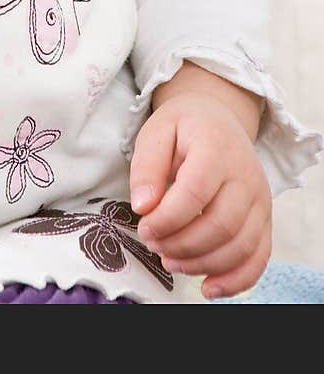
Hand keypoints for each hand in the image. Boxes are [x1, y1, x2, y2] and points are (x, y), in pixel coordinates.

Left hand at [129, 92, 271, 298]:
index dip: (167, 218)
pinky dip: (236, 280)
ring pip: (240, 246)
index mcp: (216, 148)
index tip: (144, 227)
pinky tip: (208, 288)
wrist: (218, 119)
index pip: (195, 193)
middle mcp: (246, 176)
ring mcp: (260, 199)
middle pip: (220, 225)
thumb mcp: (156, 132)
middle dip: (182, 245)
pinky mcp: (265, 219)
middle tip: (153, 245)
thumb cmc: (183, 127)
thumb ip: (146, 167)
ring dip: (202, 264)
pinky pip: (259, 257)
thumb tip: (142, 207)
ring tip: (171, 262)